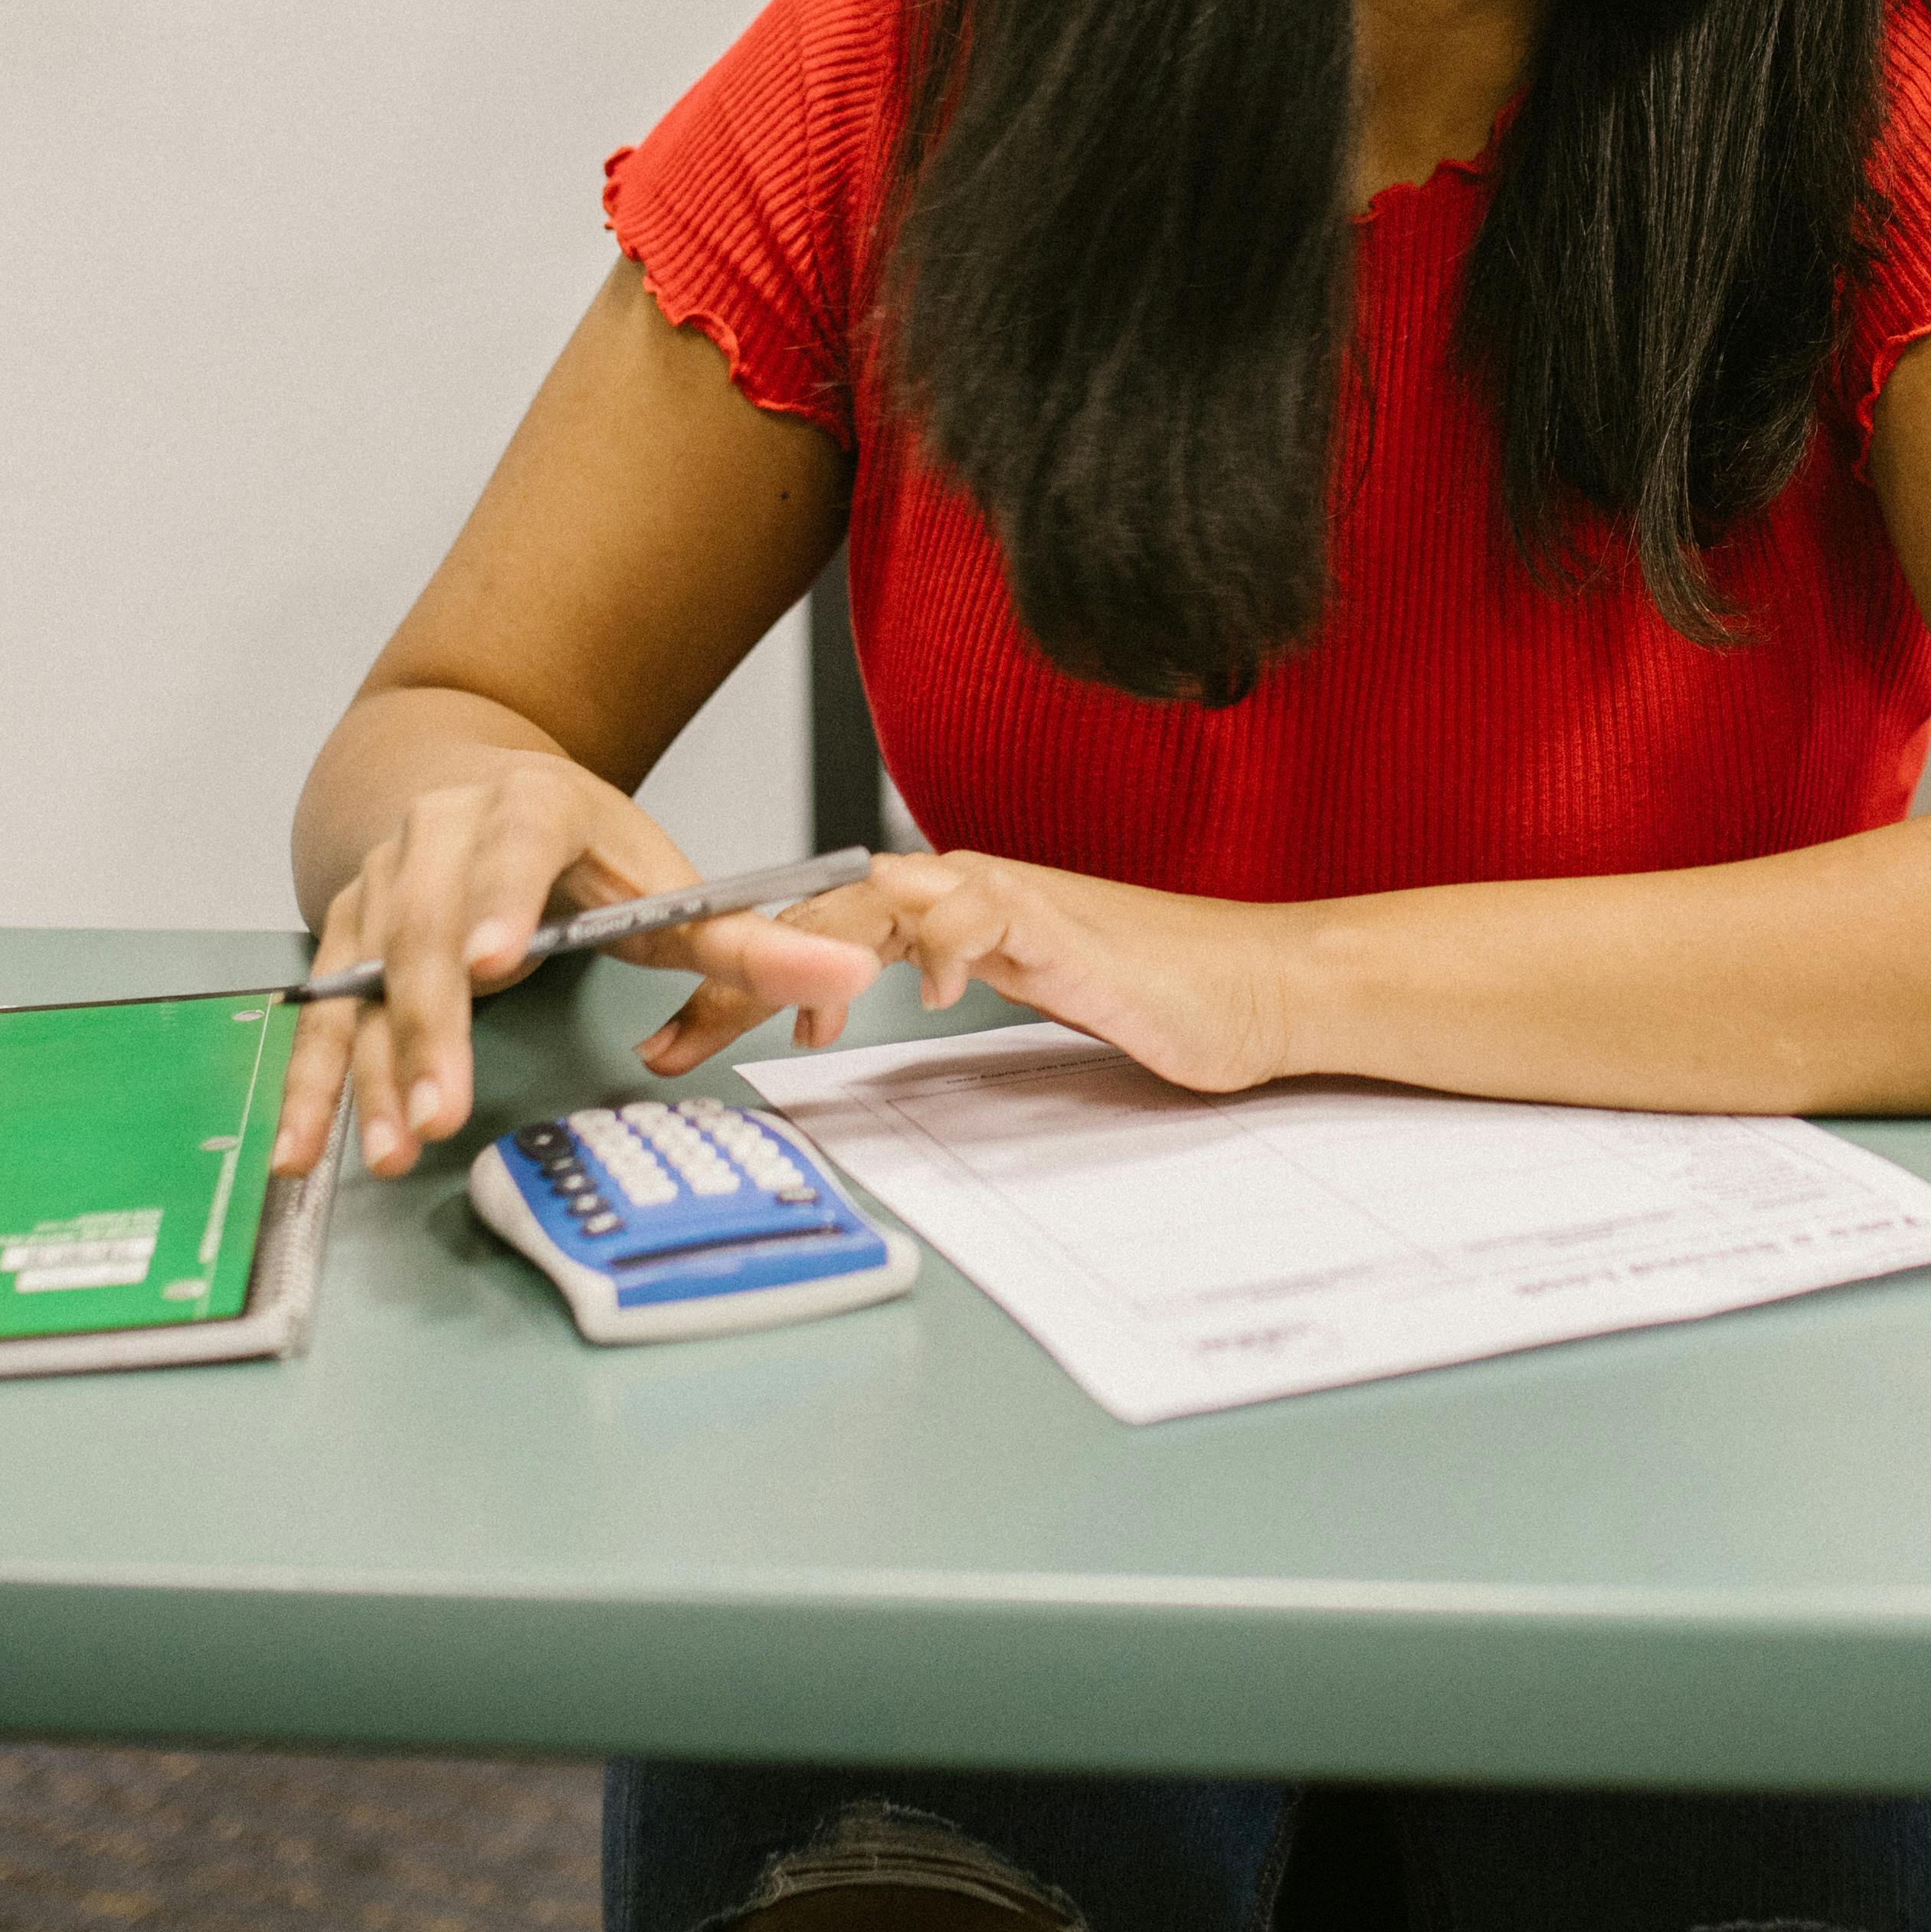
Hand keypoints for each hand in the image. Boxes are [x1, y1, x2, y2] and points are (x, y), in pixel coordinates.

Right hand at [275, 756, 879, 1180]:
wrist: (477, 786)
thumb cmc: (585, 850)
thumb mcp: (667, 882)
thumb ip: (750, 938)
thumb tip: (850, 974)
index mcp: (528, 806)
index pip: (512, 849)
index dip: (498, 902)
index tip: (492, 959)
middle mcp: (438, 836)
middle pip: (426, 932)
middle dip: (431, 1027)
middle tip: (443, 1112)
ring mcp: (381, 885)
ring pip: (366, 982)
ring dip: (371, 1072)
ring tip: (390, 1147)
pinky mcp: (343, 936)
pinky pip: (323, 1017)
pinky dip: (312, 1083)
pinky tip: (306, 1147)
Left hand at [650, 848, 1299, 1097]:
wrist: (1259, 986)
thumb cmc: (1156, 997)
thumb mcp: (1027, 999)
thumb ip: (951, 984)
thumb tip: (860, 1011)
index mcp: (951, 910)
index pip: (818, 926)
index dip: (734, 975)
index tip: (672, 1035)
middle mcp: (968, 891)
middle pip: (819, 908)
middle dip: (734, 973)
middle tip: (671, 1040)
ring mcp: (1014, 902)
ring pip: (880, 897)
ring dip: (814, 952)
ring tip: (774, 1012)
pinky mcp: (1066, 927)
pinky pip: (987, 911)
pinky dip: (950, 942)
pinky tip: (932, 989)